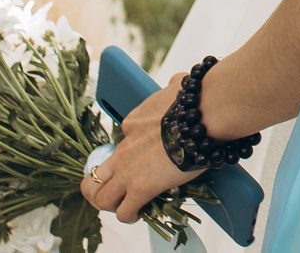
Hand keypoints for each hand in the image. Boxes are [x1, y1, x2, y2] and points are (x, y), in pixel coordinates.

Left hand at [79, 73, 199, 225]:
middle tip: (116, 193)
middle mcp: (124, 147)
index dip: (128, 156)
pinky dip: (128, 215)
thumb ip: (170, 89)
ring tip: (124, 207)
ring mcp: (128, 170)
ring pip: (100, 197)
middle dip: (101, 186)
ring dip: (110, 204)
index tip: (141, 161)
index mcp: (132, 123)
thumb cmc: (196, 99)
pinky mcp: (141, 188)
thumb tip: (176, 84)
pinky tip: (137, 214)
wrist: (205, 112)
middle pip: (94, 174)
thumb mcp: (175, 87)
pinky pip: (124, 211)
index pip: (118, 145)